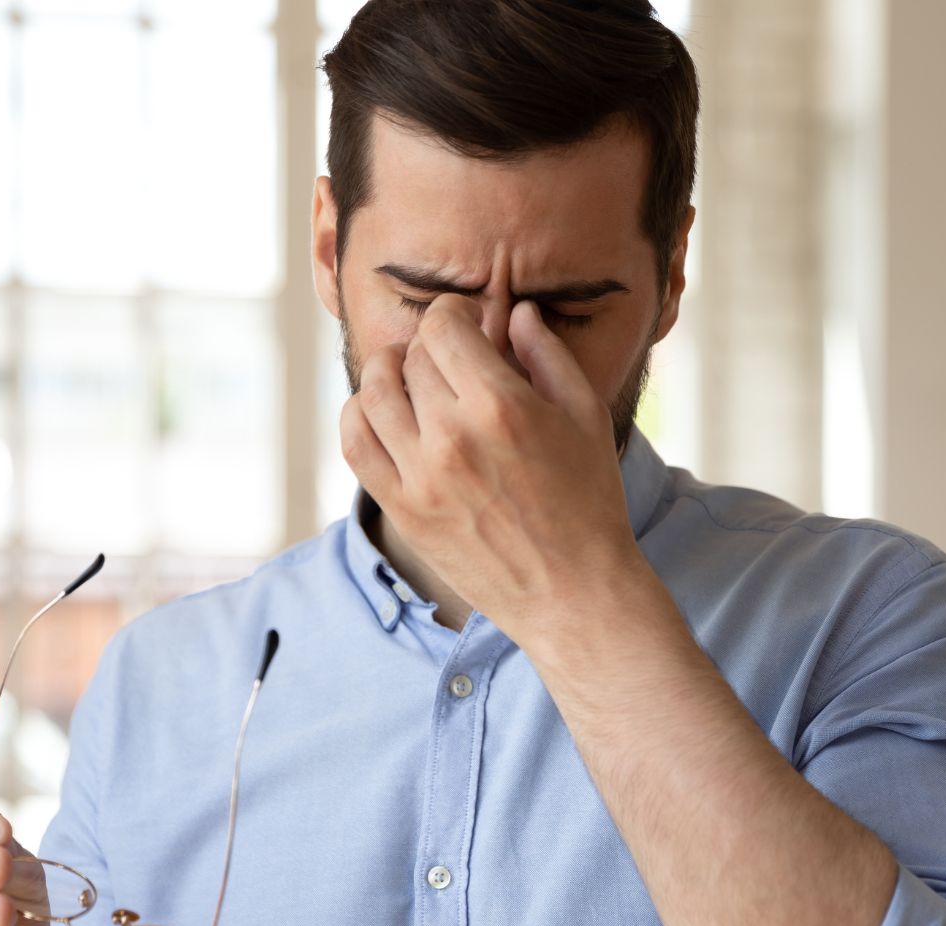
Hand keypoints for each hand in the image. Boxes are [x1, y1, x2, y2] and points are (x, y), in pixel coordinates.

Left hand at [338, 294, 648, 640]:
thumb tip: (515, 312)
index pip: (444, 326)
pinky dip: (358, 416)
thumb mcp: (585, 416)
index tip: (465, 324)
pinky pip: (355, 444)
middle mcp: (453, 436)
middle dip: (430, 348)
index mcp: (502, 405)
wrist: (572, 592)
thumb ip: (547, 355)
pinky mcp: (402, 509)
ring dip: (387, 373)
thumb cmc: (590, 501)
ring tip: (407, 377)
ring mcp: (420, 476)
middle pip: (411, 358)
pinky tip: (381, 413)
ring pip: (373, 392)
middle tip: (449, 360)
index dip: (452, 315)